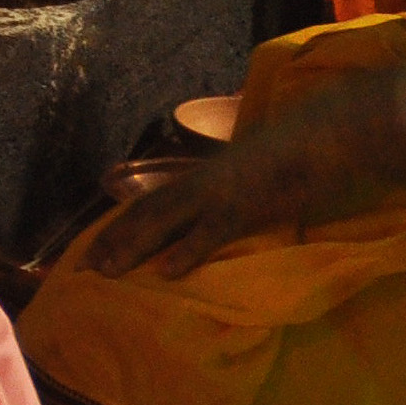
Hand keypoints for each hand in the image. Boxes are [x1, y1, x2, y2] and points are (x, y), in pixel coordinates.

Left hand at [80, 93, 398, 279]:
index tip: (90, 251)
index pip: (149, 203)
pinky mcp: (247, 205)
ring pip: (165, 221)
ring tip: (106, 272)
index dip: (118, 227)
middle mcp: (201, 183)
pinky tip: (166, 272)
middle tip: (79, 270)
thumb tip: (215, 218)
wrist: (326, 132)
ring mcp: (221, 193)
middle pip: (145, 213)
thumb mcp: (252, 175)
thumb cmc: (296, 156)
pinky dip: (188, 251)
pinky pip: (211, 231)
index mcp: (202, 179)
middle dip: (112, 241)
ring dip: (134, 246)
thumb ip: (230, 195)